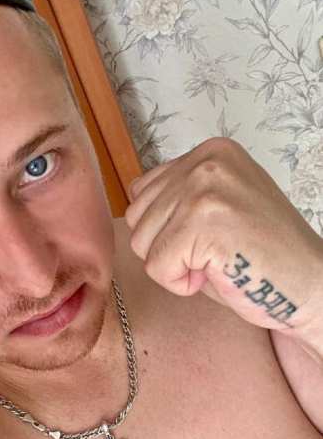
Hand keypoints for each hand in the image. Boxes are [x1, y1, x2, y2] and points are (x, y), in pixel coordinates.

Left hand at [125, 137, 322, 336]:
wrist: (309, 286)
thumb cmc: (261, 255)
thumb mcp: (215, 205)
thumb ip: (177, 194)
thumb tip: (133, 201)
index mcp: (211, 152)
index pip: (142, 191)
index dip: (166, 228)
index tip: (207, 236)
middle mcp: (207, 162)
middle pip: (136, 217)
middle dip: (166, 246)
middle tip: (213, 252)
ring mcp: (205, 190)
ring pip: (141, 242)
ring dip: (173, 264)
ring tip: (215, 261)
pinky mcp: (204, 222)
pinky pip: (157, 266)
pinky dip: (180, 283)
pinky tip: (216, 274)